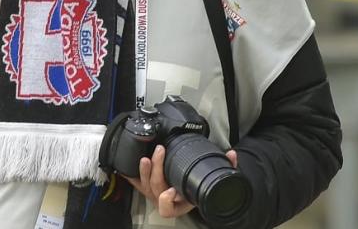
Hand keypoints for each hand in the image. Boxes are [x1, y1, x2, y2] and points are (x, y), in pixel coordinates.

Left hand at [122, 145, 238, 218]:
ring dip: (144, 170)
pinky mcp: (147, 186)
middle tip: (160, 152)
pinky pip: (135, 182)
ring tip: (146, 157)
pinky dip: (130, 173)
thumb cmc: (200, 189)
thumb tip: (232, 155)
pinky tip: (125, 164)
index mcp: (180, 203)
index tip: (172, 189)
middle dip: (156, 170)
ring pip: (143, 185)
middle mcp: (165, 200)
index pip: (167, 207)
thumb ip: (226, 168)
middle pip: (154, 188)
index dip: (167, 199)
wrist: (194, 193)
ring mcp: (154, 194)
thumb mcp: (214, 182)